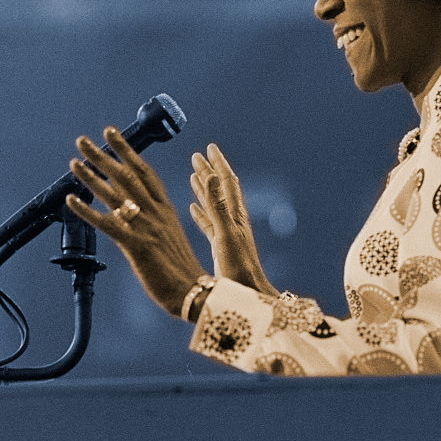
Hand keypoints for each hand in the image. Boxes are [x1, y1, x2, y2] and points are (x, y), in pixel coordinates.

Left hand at [65, 126, 204, 317]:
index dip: (126, 151)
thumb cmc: (181, 268)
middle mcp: (155, 212)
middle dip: (104, 155)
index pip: (144, 171)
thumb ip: (153, 219)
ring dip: (91, 176)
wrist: (193, 291)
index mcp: (165, 209)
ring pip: (114, 195)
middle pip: (126, 175)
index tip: (112, 134)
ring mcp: (145, 227)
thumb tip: (131, 210)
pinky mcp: (136, 245)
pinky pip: (107, 224)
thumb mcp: (170, 235)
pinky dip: (87, 210)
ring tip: (74, 163)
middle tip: (84, 141)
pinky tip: (71, 200)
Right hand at [189, 143, 278, 296]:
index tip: (209, 148)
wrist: (247, 292)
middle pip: (219, 189)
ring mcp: (227, 232)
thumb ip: (217, 205)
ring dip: (204, 188)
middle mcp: (232, 220)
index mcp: (235, 214)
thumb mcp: (225, 233)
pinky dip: (200, 212)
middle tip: (197, 156)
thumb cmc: (238, 267)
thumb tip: (214, 176)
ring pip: (213, 204)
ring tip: (194, 175)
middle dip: (209, 171)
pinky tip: (193, 208)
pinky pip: (209, 222)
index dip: (218, 164)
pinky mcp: (221, 245)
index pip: (227, 181)